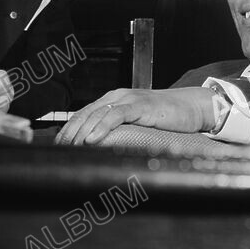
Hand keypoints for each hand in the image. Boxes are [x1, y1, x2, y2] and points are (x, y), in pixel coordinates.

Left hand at [54, 86, 214, 145]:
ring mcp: (128, 99)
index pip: (83, 114)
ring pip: (97, 114)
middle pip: (85, 114)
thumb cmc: (165, 118)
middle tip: (60, 151)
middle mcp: (117, 96)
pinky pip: (116, 115)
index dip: (69, 130)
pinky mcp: (140, 105)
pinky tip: (92, 139)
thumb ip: (120, 130)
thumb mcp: (136, 124)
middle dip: (70, 133)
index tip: (58, 147)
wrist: (191, 107)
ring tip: (71, 148)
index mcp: (113, 100)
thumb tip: (101, 149)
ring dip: (81, 132)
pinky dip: (102, 127)